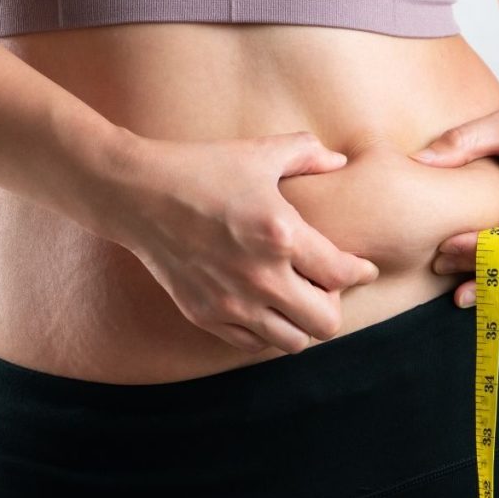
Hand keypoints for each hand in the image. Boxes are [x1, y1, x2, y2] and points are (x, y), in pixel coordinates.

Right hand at [104, 131, 380, 353]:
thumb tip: (340, 160)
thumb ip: (307, 153)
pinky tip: (265, 304)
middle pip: (326, 322)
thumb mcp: (259, 154)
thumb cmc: (202, 169)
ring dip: (302, 322)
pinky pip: (255, 344)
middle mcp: (260, 276)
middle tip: (325, 284)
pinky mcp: (206, 315)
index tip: (362, 267)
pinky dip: (268, 330)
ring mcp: (231, 301)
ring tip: (296, 297)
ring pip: (293, 342)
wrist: (136, 194)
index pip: (342, 274)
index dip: (360, 272)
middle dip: (334, 303)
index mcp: (280, 234)